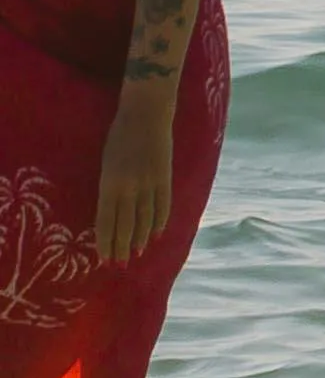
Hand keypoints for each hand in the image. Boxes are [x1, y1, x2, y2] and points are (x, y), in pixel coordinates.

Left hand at [93, 80, 175, 268]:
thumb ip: (108, 187)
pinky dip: (159, 222)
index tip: (105, 259)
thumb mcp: (106, 163)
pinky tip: (156, 233)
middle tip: (121, 265)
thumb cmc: (120, 135)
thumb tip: (110, 213)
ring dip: (141, 239)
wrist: (147, 112)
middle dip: (122, 247)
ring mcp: (149, 183)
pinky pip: (162, 206)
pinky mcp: (165, 177)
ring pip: (145, 219)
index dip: (106, 242)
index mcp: (108, 184)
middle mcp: (128, 187)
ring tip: (138, 254)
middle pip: (125, 225)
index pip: (106, 222)